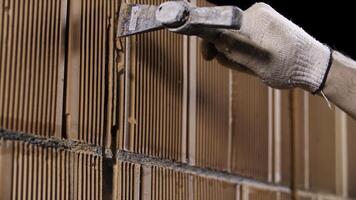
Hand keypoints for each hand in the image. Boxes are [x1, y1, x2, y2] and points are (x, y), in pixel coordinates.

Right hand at [202, 3, 330, 92]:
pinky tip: (255, 60)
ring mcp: (263, 17)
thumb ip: (232, 49)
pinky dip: (245, 48)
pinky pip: (246, 34)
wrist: (315, 65)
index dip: (208, 39)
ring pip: (235, 34)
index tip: (208, 55)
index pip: (219, 23)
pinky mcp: (267, 23)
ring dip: (236, 51)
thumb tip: (212, 37)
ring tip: (251, 65)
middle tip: (232, 64)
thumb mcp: (256, 64)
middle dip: (224, 48)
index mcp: (254, 20)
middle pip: (225, 29)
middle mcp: (257, 13)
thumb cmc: (288, 67)